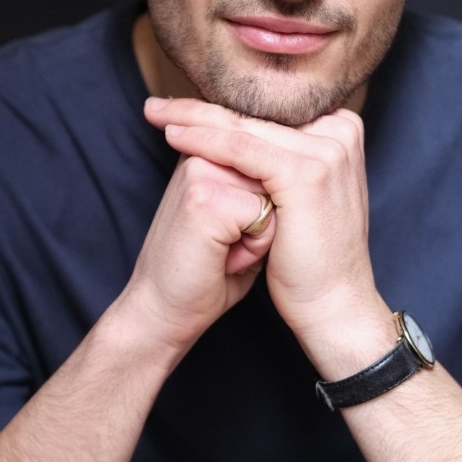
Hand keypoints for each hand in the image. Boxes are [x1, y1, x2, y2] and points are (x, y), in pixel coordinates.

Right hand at [116, 129, 276, 360]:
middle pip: (277, 174)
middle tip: (227, 243)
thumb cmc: (209, 269)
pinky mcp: (205, 199)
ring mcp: (200, 173)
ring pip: (274, 192)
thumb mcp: (239, 217)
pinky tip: (225, 259)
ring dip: (263, 230)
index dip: (268, 206)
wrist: (165, 310)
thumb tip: (296, 170)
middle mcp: (200, 153)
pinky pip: (264, 216)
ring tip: (227, 250)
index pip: (274, 161)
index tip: (227, 230)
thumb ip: (260, 184)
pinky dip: (256, 246)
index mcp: (207, 151)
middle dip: (267, 216)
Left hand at [144, 96, 392, 371]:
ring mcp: (327, 150)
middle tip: (156, 106)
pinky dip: (204, 140)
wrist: (333, 305)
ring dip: (193, 119)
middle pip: (255, 113)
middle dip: (200, 107)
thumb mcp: (297, 196)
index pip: (268, 110)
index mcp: (341, 130)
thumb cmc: (310, 256)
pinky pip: (241, 147)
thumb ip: (280, 158)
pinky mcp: (306, 173)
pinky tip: (174, 136)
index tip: (179, 107)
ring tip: (156, 115)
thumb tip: (235, 130)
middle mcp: (341, 131)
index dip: (221, 106)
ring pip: (244, 126)